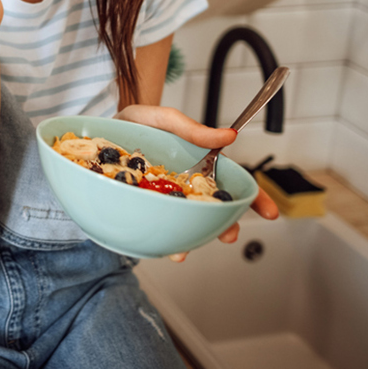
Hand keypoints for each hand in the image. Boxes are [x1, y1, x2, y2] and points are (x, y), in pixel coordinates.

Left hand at [113, 104, 279, 262]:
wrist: (96, 129)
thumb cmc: (135, 122)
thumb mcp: (162, 118)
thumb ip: (192, 128)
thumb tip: (228, 135)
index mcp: (196, 165)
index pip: (231, 183)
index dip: (253, 199)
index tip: (270, 213)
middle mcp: (182, 186)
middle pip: (213, 210)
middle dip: (225, 227)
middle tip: (228, 235)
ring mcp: (162, 199)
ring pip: (185, 224)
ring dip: (190, 240)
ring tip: (185, 251)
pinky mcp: (139, 208)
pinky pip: (154, 225)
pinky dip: (160, 238)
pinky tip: (160, 245)